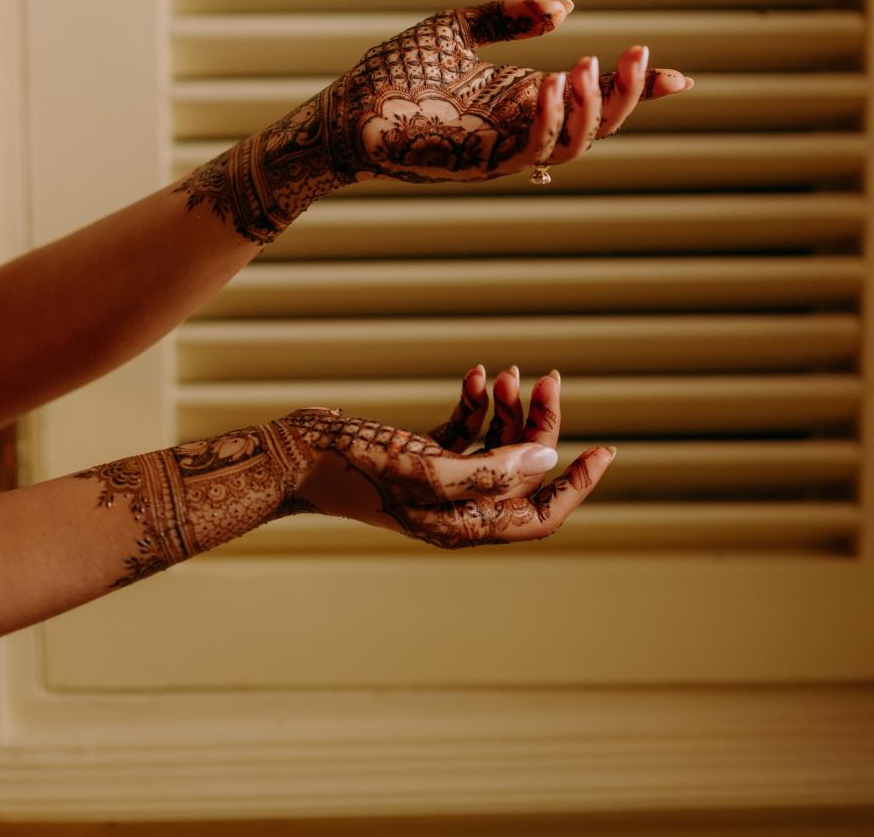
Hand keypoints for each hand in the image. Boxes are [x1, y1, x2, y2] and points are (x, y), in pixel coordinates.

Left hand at [173, 0, 692, 243]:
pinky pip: (530, 151)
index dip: (639, 92)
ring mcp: (504, 150)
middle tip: (635, 55)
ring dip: (593, 108)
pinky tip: (551, 85)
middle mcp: (522, 127)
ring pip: (575, 144)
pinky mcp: (478, 165)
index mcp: (524, 97)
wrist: (344, 109)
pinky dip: (549, 123)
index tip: (679, 77)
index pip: (595, 100)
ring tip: (590, 65)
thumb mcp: (457, 26)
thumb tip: (566, 8)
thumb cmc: (394, 72)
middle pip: (599, 124)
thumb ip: (510, 14)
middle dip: (628, 96)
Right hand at [279, 367, 613, 548]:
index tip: (604, 451)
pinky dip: (474, 402)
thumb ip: (490, 471)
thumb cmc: (355, 466)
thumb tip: (550, 463)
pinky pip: (464, 429)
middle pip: (521, 471)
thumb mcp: (425, 468)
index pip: (538, 517)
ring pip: (495, 445)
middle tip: (549, 378)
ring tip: (506, 373)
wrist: (294, 452)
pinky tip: (474, 375)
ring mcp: (438, 480)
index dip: (576, 487)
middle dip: (539, 425)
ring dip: (507, 407)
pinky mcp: (419, 453)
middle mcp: (455, 507)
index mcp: (462, 526)